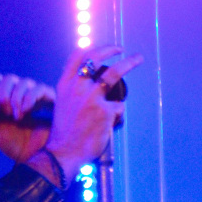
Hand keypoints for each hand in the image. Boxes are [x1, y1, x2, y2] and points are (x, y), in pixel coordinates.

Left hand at [0, 73, 57, 164]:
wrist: (32, 156)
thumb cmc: (13, 143)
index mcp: (5, 98)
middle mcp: (20, 93)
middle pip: (10, 78)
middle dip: (5, 94)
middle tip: (6, 113)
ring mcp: (35, 96)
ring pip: (24, 82)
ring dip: (17, 99)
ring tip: (18, 117)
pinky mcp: (49, 100)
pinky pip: (39, 88)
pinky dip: (30, 98)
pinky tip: (26, 110)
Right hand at [42, 45, 143, 181]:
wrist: (63, 153)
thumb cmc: (65, 132)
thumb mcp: (63, 104)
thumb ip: (75, 90)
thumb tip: (95, 80)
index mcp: (65, 85)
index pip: (77, 56)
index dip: (93, 48)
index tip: (104, 48)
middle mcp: (77, 87)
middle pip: (96, 58)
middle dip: (111, 49)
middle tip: (123, 49)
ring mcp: (92, 98)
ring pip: (115, 73)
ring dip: (129, 62)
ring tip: (139, 58)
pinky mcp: (105, 111)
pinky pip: (119, 108)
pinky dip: (118, 116)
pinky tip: (110, 126)